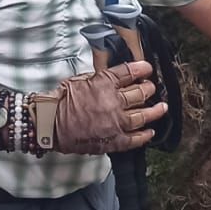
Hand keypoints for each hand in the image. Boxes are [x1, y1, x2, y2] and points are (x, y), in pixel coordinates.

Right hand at [26, 61, 164, 155]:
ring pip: (143, 115)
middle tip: (152, 88)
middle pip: (140, 93)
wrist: (48, 123)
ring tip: (162, 108)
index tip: (148, 69)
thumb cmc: (61, 100)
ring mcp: (115, 122)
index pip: (130, 72)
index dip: (142, 69)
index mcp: (104, 83)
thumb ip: (100, 77)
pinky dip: (145, 135)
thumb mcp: (80, 79)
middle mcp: (113, 102)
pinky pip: (134, 139)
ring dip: (155, 111)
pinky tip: (151, 132)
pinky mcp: (113, 140)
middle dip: (149, 89)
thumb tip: (114, 73)